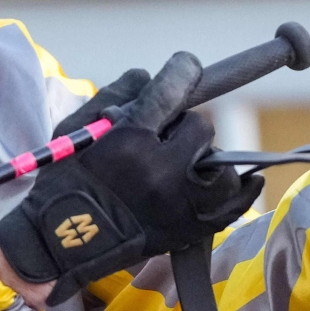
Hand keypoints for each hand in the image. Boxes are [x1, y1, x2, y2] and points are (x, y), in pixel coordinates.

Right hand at [0, 54, 263, 304]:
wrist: (61, 244)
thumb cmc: (65, 180)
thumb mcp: (76, 127)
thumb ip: (117, 93)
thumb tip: (154, 76)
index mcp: (128, 142)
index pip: (171, 90)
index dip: (182, 71)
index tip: (184, 66)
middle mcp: (160, 173)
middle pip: (200, 127)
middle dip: (184, 127)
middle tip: (164, 138)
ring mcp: (179, 205)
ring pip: (221, 164)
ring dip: (206, 157)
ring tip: (186, 164)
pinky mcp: (190, 229)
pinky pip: (234, 204)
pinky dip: (242, 188)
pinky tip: (248, 177)